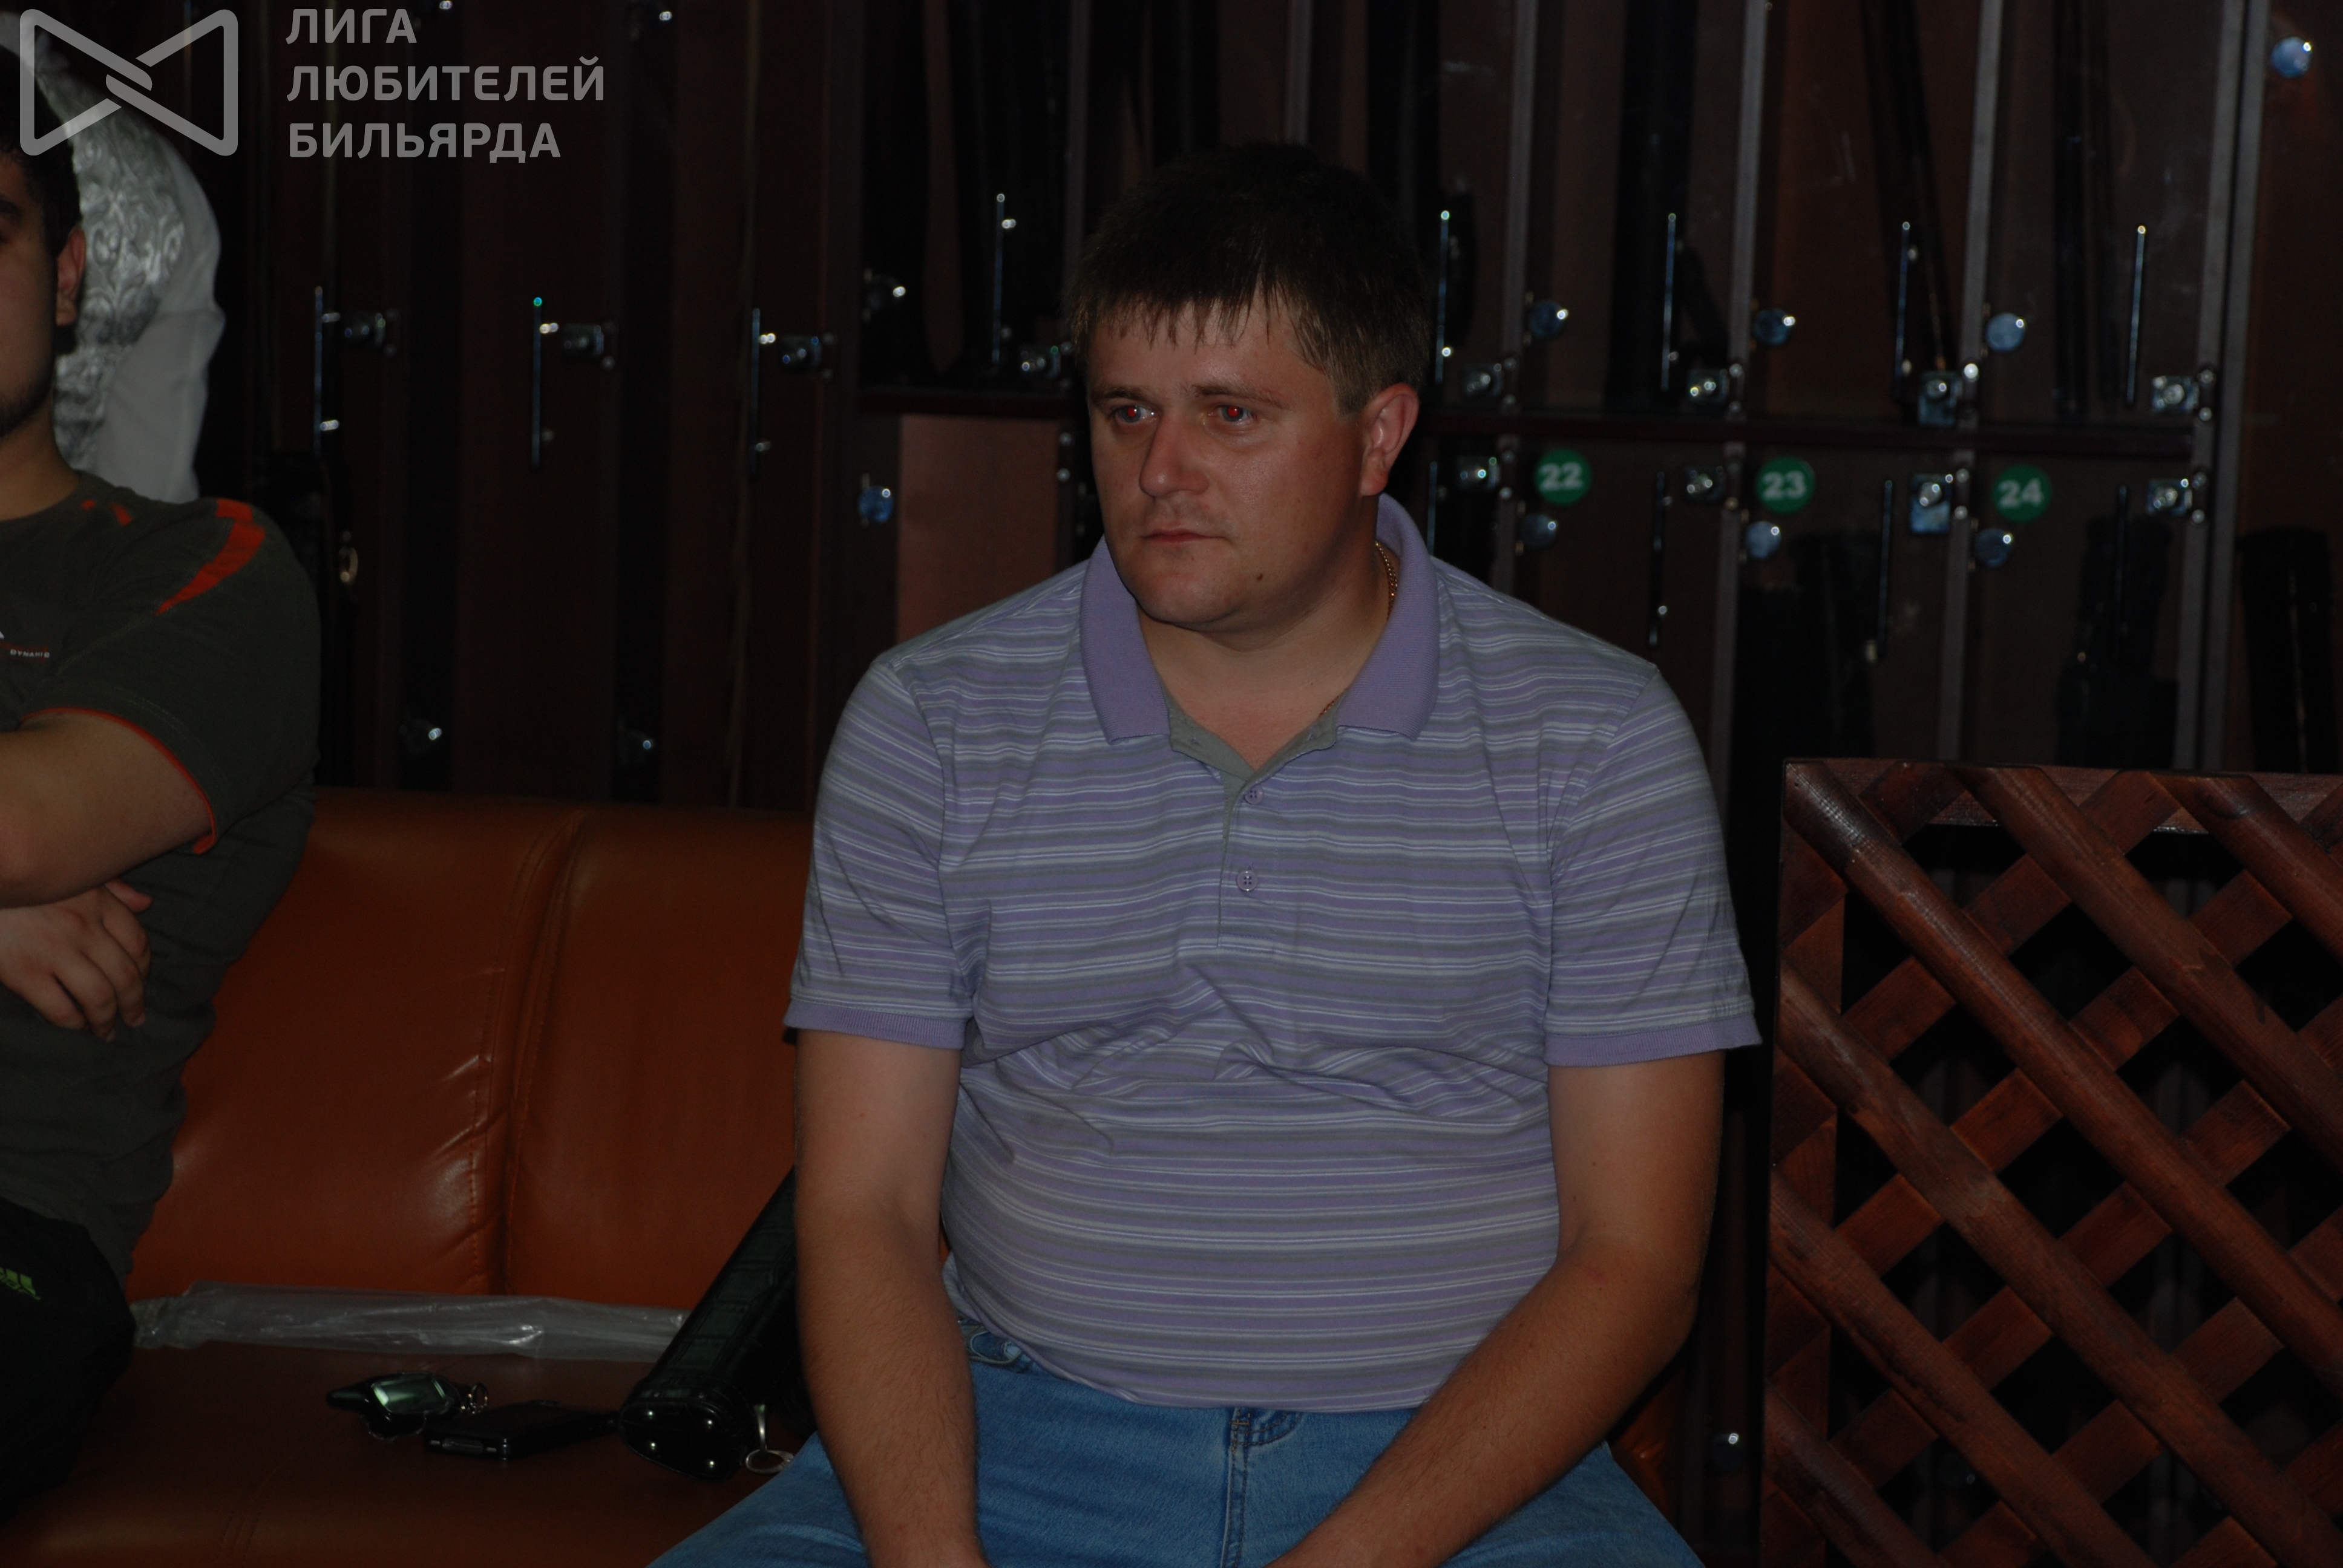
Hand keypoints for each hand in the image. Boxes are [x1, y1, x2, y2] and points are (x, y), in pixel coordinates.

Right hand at [0, 880, 153, 1038]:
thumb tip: (146, 904)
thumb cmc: (25, 883)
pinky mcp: (23, 972)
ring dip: (108, 1020)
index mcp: (97, 902)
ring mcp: (53, 951)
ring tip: (108, 1032)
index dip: (145, 971)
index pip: (137, 943)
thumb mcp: (71, 875)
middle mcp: (82, 928)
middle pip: (125, 976)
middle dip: (135, 1003)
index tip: (143, 984)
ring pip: (99, 997)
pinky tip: (77, 1027)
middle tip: (135, 1019)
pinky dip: (74, 1023)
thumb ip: (112, 887)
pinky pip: (60, 1009)